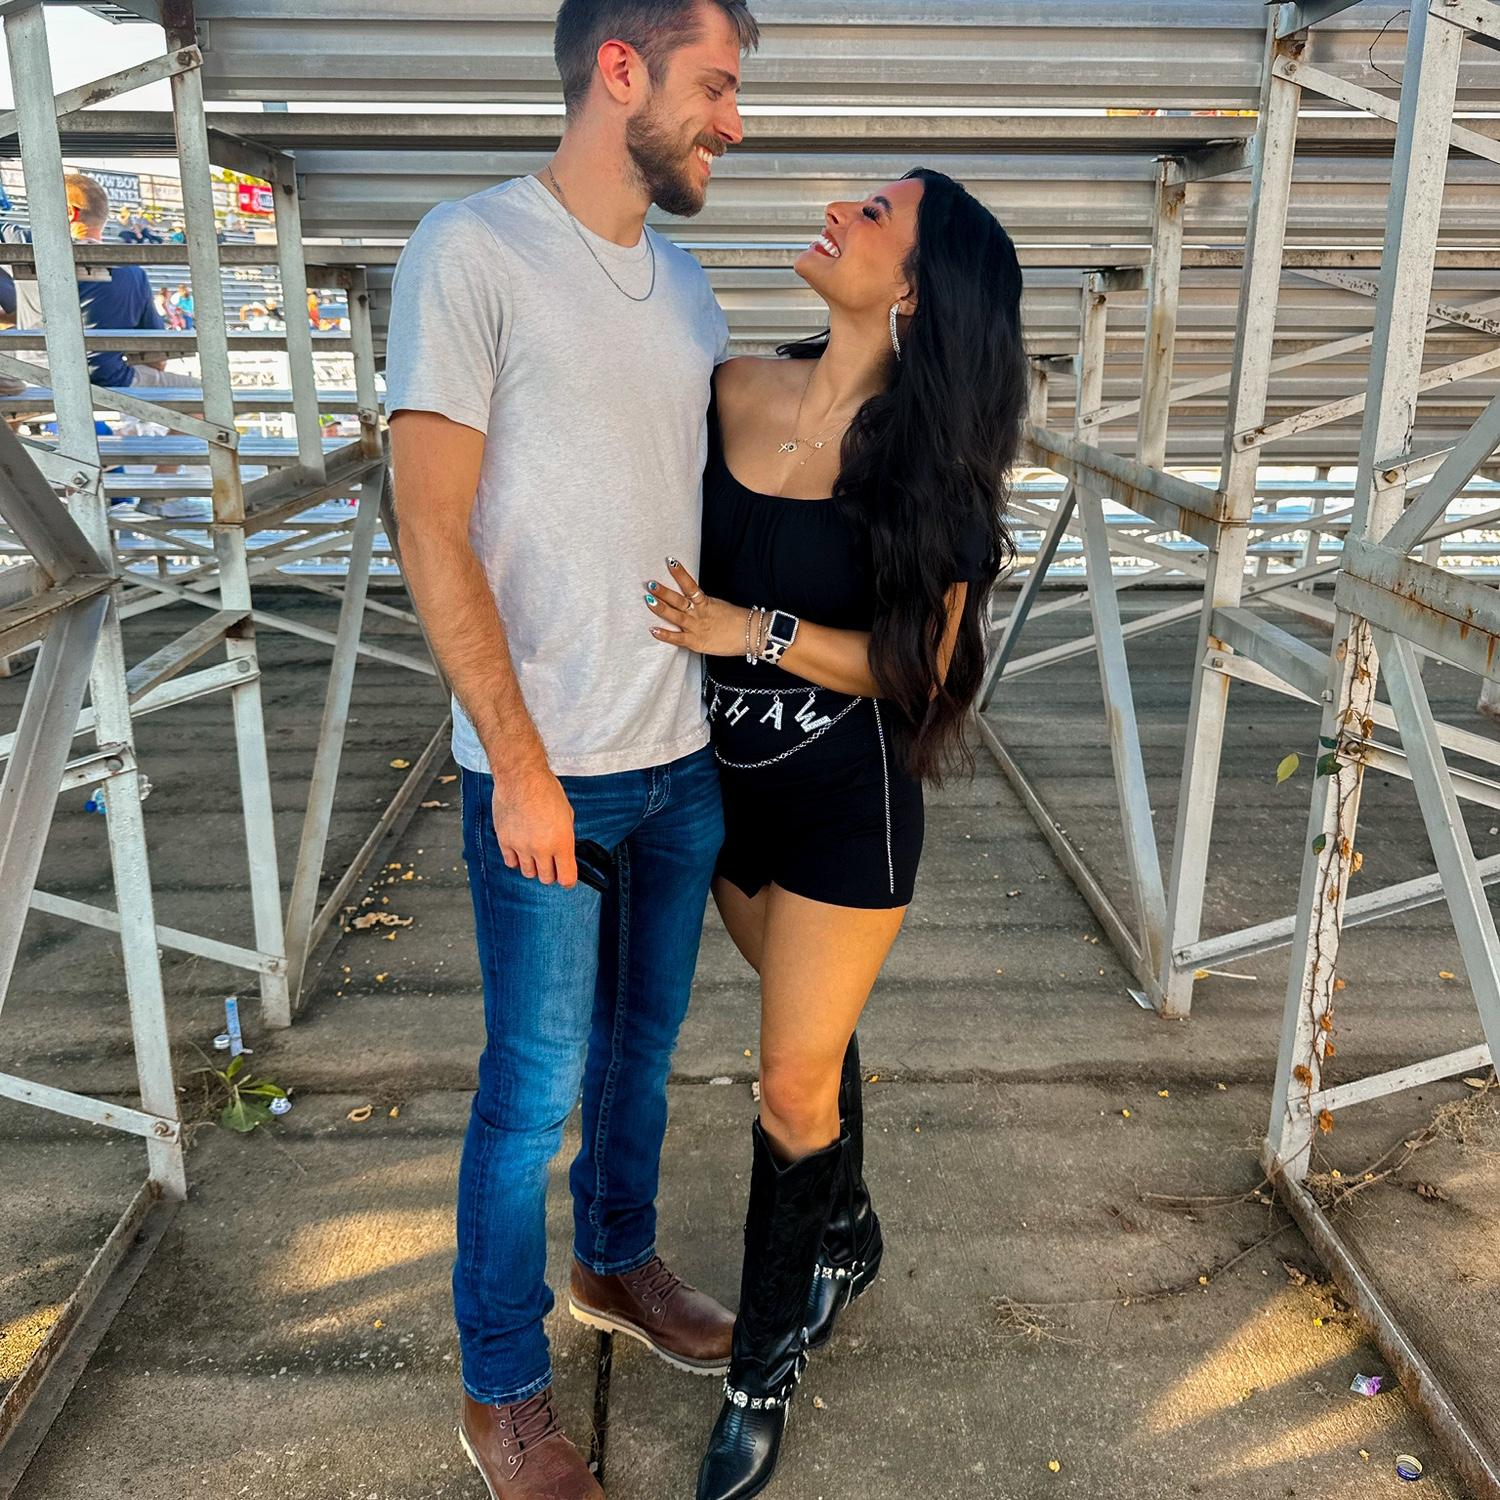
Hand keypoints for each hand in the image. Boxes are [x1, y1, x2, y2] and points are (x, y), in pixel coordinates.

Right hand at [491, 763, 577, 887]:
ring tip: (534, 853)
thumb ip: (565, 836)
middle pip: (546, 878)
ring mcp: (522, 846)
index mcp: (562, 842)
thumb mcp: (567, 814)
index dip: (568, 881)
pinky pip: (511, 862)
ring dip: (533, 867)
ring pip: (528, 872)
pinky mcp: (505, 841)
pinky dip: (516, 859)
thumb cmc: (546, 790)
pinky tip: (520, 849)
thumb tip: (564, 851)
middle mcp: (542, 848)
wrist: (521, 778)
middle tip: (551, 863)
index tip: (567, 879)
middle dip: (550, 873)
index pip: (566, 878)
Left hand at [644, 558, 744, 656]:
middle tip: (650, 584)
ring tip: (648, 599)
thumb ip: (704, 604)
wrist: (752, 635)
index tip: (670, 562)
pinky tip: (653, 630)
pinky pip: (678, 638)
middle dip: (663, 592)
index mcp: (706, 602)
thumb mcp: (720, 606)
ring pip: (676, 616)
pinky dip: (665, 635)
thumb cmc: (737, 621)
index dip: (680, 573)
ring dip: (661, 608)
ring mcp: (697, 627)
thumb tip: (692, 600)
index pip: (690, 585)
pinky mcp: (696, 642)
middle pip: (679, 600)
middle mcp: (699, 613)